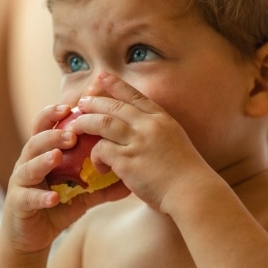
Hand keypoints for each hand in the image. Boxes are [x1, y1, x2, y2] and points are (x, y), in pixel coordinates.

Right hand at [3, 104, 127, 252]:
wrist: (33, 235)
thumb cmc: (59, 205)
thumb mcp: (83, 192)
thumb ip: (104, 183)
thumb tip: (133, 178)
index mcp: (43, 153)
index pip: (45, 126)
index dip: (54, 114)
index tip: (71, 107)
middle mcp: (28, 163)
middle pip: (36, 141)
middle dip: (53, 135)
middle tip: (72, 134)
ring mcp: (21, 183)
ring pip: (29, 167)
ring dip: (43, 160)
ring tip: (58, 157)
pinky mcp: (18, 204)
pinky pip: (28, 198)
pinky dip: (41, 197)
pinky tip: (53, 198)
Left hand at [71, 72, 214, 210]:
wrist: (193, 192)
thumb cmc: (187, 175)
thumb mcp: (176, 142)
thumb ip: (157, 133)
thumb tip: (138, 132)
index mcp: (162, 119)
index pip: (135, 96)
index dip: (116, 84)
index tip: (102, 76)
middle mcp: (149, 125)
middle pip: (115, 106)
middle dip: (94, 102)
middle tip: (82, 103)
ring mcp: (138, 141)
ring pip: (102, 122)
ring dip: (85, 123)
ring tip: (75, 127)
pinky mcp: (127, 160)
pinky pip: (101, 150)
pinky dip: (95, 156)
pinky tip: (98, 165)